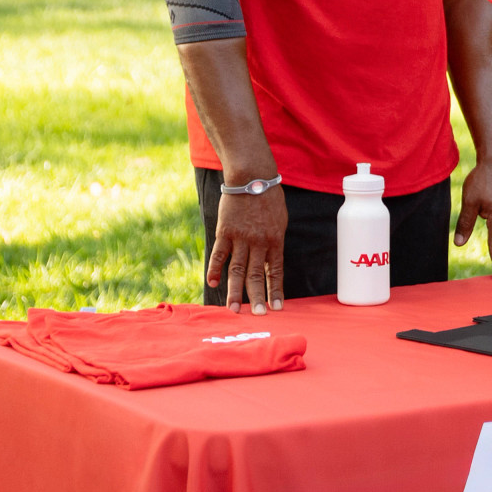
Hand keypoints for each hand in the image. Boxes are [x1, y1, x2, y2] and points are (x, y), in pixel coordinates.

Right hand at [208, 185, 285, 313]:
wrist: (252, 177)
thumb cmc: (269, 197)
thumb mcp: (280, 220)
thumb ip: (274, 241)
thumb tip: (270, 259)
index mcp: (275, 240)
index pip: (275, 272)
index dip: (276, 290)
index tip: (278, 307)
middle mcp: (258, 242)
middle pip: (256, 275)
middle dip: (257, 297)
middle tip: (258, 315)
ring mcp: (240, 237)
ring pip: (237, 269)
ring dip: (235, 291)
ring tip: (234, 309)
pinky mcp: (225, 231)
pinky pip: (219, 253)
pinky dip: (214, 268)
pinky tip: (211, 283)